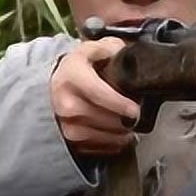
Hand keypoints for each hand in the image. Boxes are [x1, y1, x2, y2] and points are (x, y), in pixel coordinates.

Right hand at [51, 37, 141, 156]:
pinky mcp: (71, 140)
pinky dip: (114, 142)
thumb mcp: (94, 49)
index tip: (136, 110)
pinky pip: (100, 147)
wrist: (57, 85)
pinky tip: (120, 134)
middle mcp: (65, 102)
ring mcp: (66, 124)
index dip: (120, 104)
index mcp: (72, 75)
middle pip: (105, 118)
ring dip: (122, 132)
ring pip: (104, 136)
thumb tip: (130, 56)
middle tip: (138, 114)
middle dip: (126, 119)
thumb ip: (112, 48)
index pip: (98, 93)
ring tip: (131, 124)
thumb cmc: (81, 67)